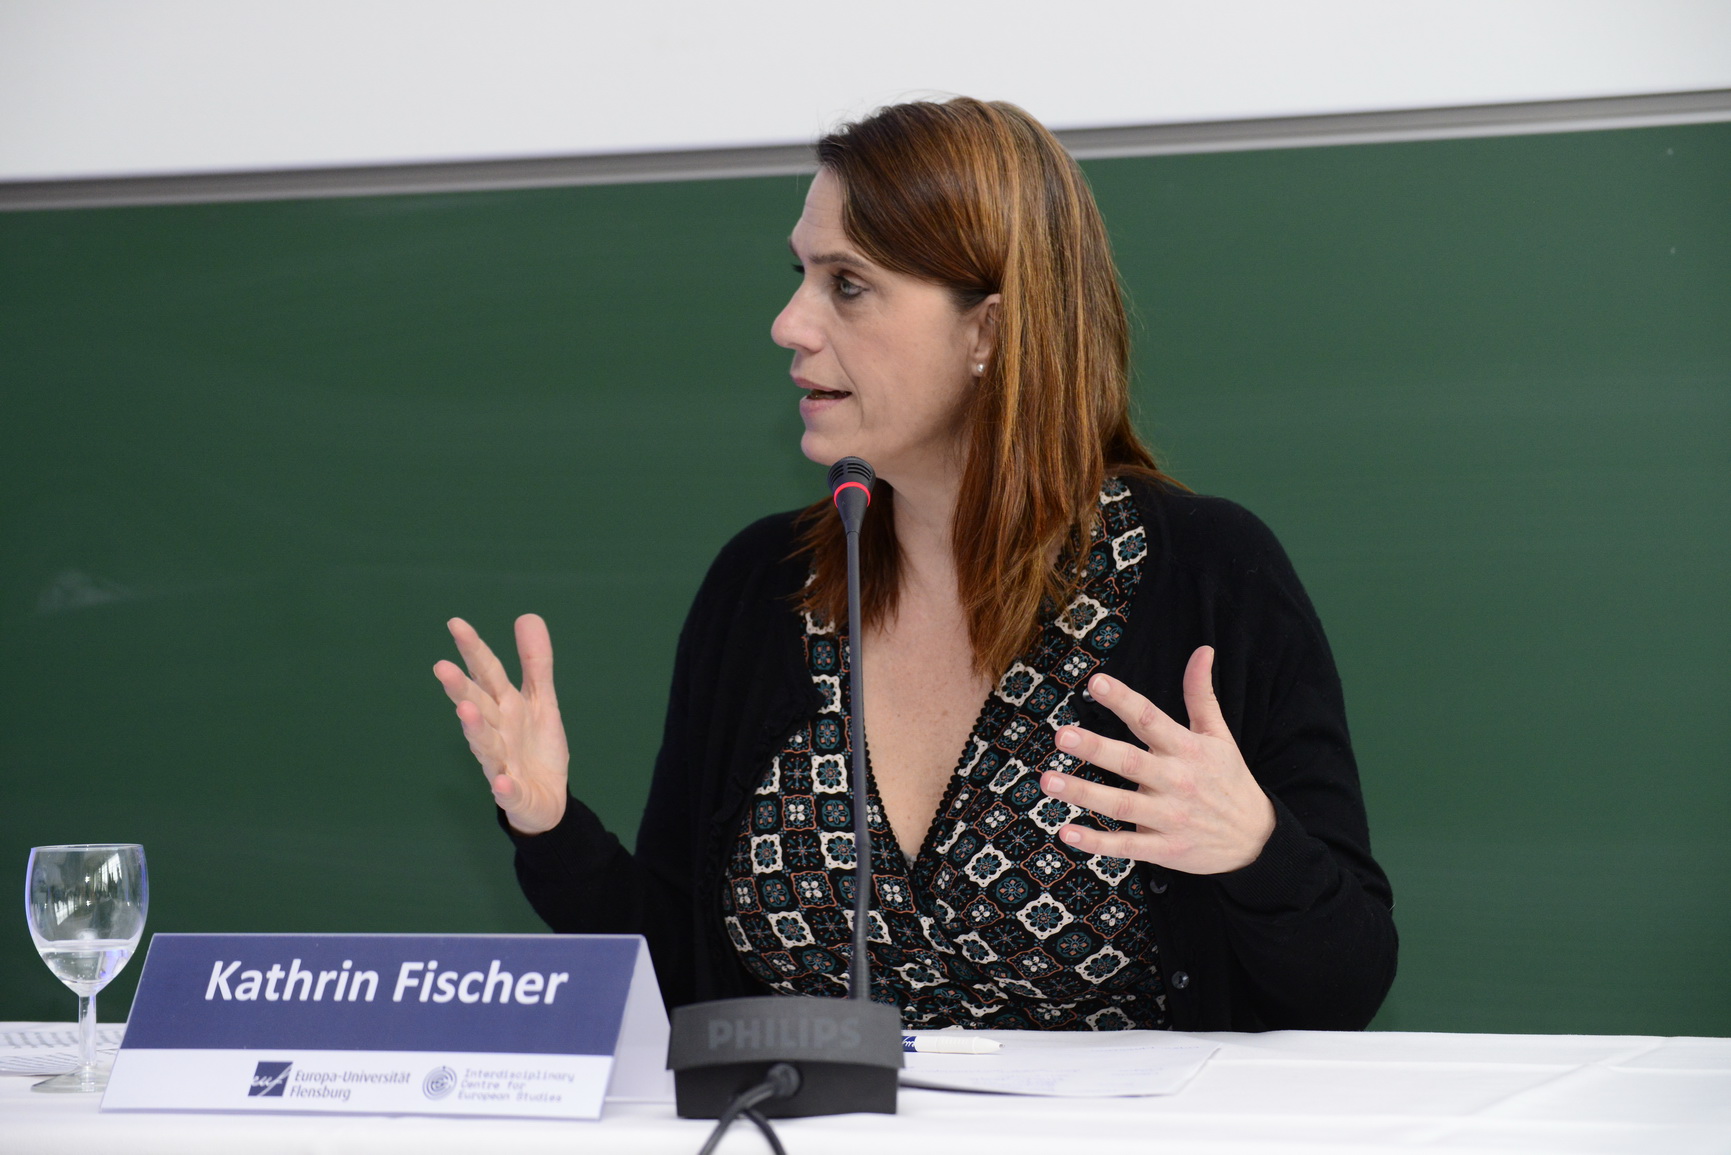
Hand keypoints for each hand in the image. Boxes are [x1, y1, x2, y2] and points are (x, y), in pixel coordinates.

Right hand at [433, 614, 569, 834]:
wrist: (546, 800)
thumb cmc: (535, 747)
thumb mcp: (540, 701)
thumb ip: (535, 663)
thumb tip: (528, 616)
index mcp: (504, 707)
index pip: (487, 673)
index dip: (473, 650)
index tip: (456, 624)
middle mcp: (497, 732)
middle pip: (478, 706)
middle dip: (461, 689)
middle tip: (441, 667)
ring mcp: (502, 763)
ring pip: (486, 745)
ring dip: (476, 729)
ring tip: (466, 710)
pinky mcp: (514, 794)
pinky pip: (508, 791)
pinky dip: (504, 788)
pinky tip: (500, 782)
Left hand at [1039, 647, 1274, 874]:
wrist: (1256, 840)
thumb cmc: (1229, 779)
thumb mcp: (1219, 735)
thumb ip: (1201, 694)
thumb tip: (1202, 650)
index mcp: (1187, 749)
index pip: (1150, 719)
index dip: (1123, 700)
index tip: (1095, 682)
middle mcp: (1176, 781)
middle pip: (1130, 762)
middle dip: (1095, 748)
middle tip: (1061, 735)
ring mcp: (1169, 818)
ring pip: (1121, 805)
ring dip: (1083, 794)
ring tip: (1047, 781)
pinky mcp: (1164, 849)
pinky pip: (1125, 847)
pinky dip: (1096, 843)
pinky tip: (1066, 832)